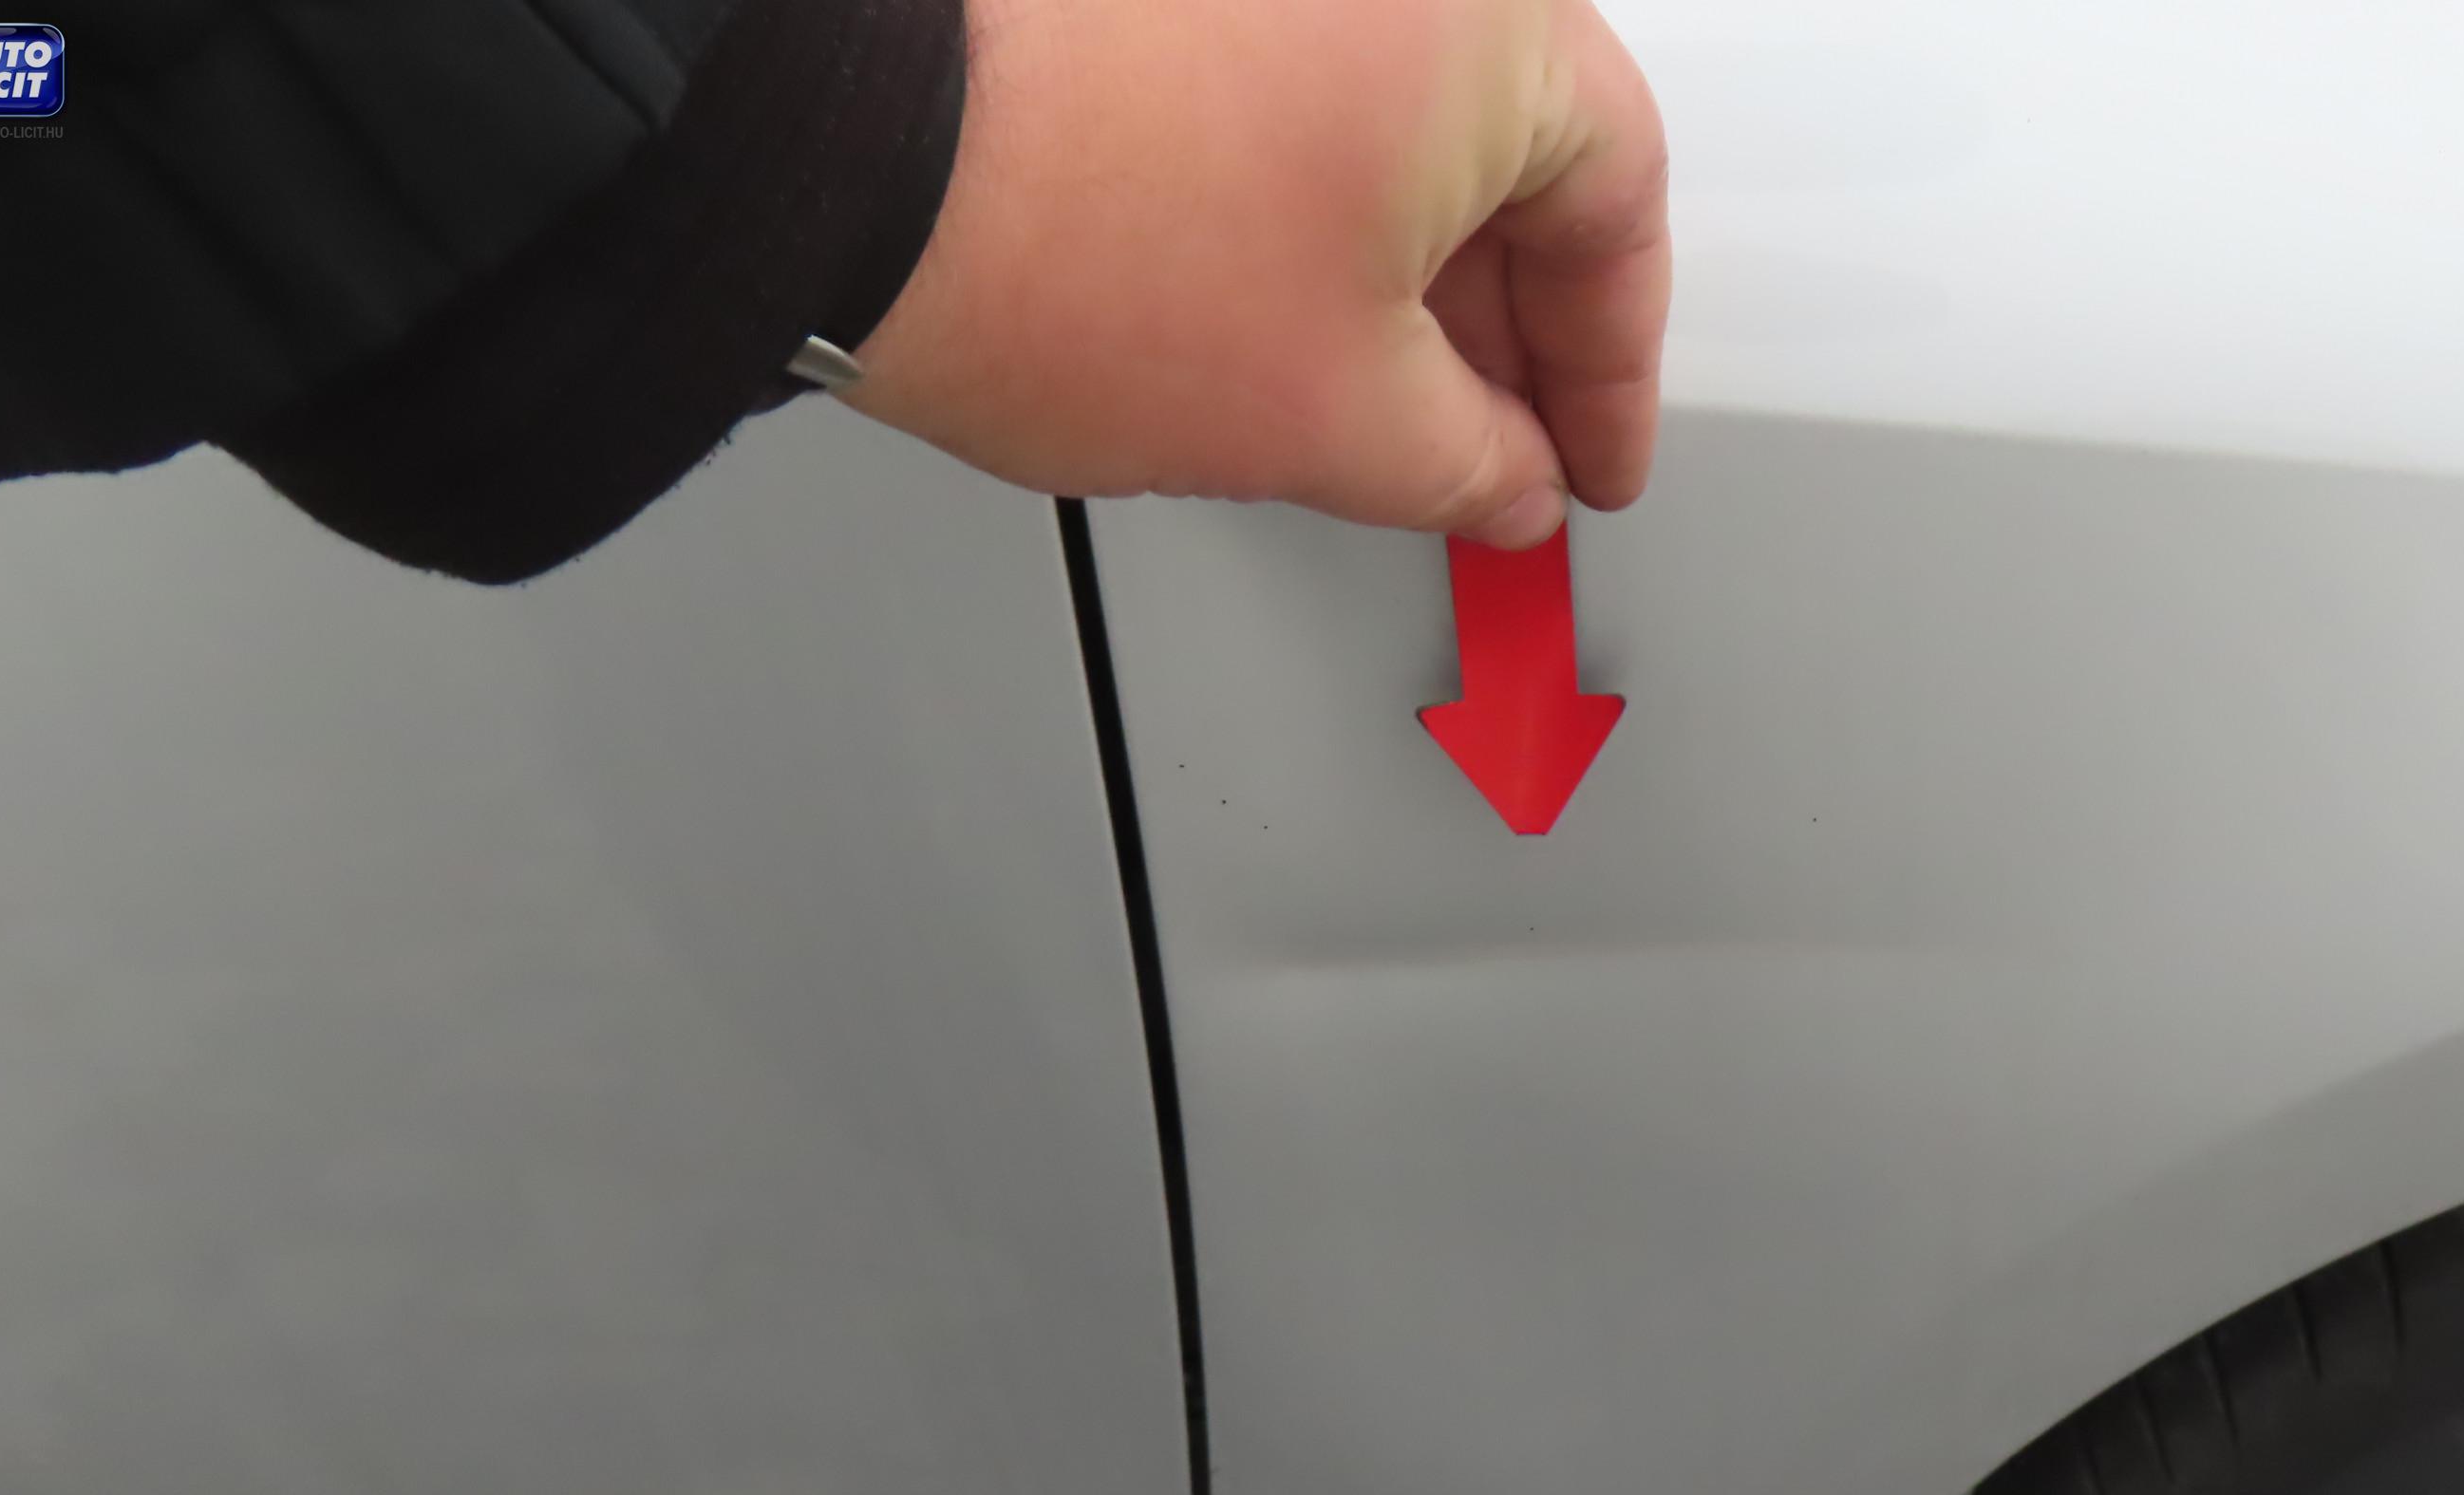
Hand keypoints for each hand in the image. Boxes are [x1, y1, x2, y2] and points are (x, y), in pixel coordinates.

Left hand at [845, 0, 1670, 549]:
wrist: (840, 159)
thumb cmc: (1072, 239)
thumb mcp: (1332, 421)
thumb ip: (1469, 465)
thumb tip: (1506, 479)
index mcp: (1491, 20)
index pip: (1624, 207)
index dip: (1613, 372)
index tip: (1585, 462)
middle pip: (1515, 149)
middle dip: (1502, 331)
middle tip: (1483, 456)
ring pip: (1395, 120)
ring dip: (1399, 271)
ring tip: (1360, 402)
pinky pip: (1285, 85)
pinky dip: (1300, 198)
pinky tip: (1267, 305)